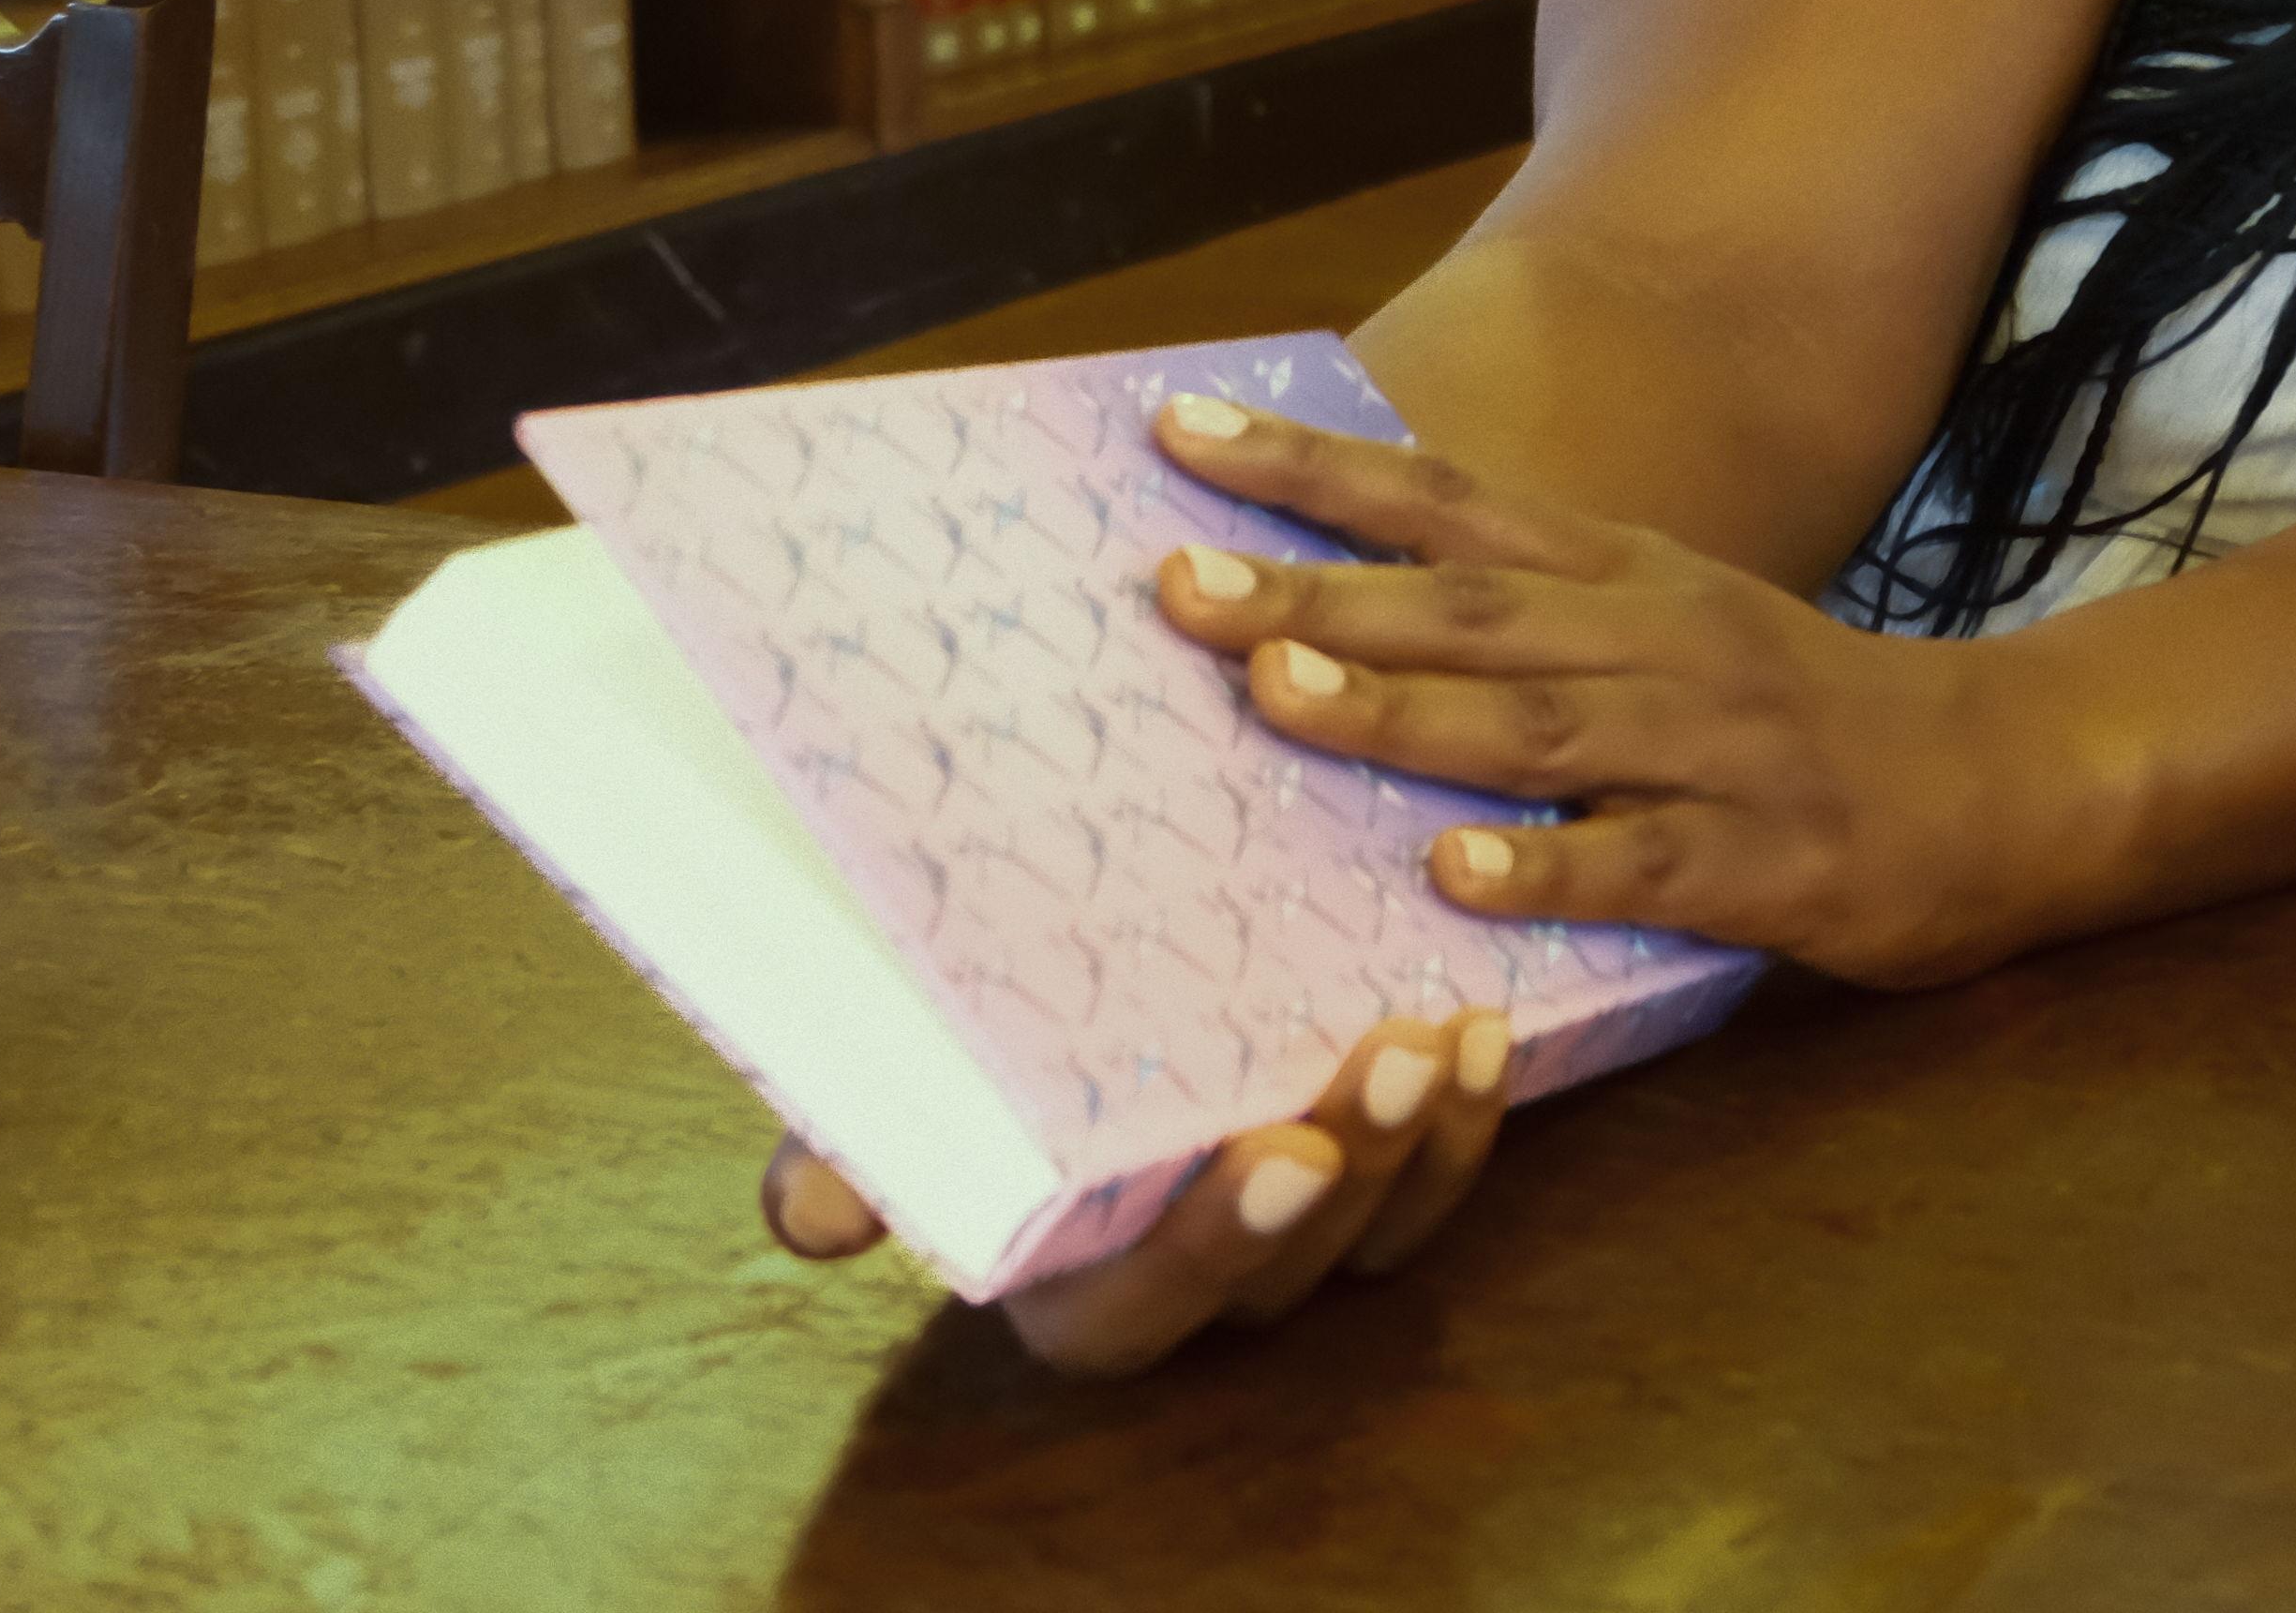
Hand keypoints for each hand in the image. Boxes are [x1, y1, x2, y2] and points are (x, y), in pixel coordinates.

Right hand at [756, 1009, 1514, 1375]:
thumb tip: (810, 1219)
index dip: (1214, 1245)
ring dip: (1422, 1144)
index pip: (1139, 1314)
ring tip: (1445, 1034)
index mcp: (1065, 1284)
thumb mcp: (889, 1099)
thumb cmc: (956, 1058)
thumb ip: (853, 1155)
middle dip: (1351, 1173)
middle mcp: (1188, 1276)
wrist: (1047, 982)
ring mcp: (1287, 1231)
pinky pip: (1431, 1181)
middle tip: (1388, 1061)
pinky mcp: (1362, 1172)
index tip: (1281, 1149)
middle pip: (1285, 1271)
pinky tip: (1486, 1029)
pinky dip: (1467, 1118)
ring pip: (1374, 1231)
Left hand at [1144, 393, 2115, 986]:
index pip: (1450, 504)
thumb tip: (1334, 611)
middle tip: (1174, 581)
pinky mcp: (1767, 861)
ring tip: (1276, 694)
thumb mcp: (1672, 624)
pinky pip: (1645, 866)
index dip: (1314, 466)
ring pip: (1543, 725)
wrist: (2006, 777)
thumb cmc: (1803, 714)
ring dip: (1405, 709)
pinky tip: (1454, 876)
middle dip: (1317, 591)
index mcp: (1628, 577)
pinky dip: (1547, 869)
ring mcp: (1718, 748)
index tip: (1177, 429)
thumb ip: (1531, 619)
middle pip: (1472, 607)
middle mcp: (1663, 640)